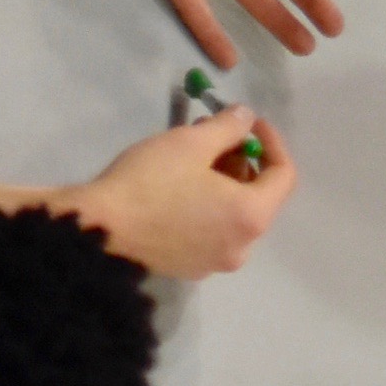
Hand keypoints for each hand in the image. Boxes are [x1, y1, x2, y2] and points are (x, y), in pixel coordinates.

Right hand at [73, 109, 296, 274]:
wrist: (101, 232)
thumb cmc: (152, 183)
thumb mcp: (193, 142)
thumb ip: (229, 127)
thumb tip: (247, 119)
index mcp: (249, 218)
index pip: (283, 176)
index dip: (271, 142)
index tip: (249, 120)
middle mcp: (240, 247)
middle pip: (260, 196)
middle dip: (242, 158)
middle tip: (214, 130)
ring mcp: (214, 263)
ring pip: (234, 213)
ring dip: (224, 178)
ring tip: (193, 150)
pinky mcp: (189, 267)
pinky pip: (214, 229)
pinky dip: (209, 202)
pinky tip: (180, 182)